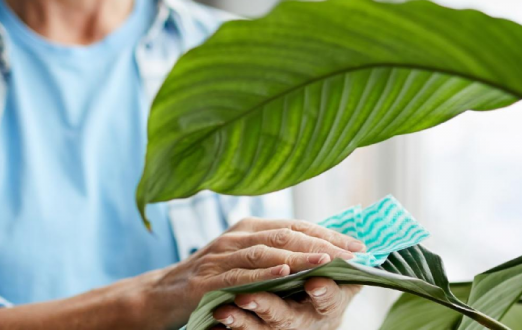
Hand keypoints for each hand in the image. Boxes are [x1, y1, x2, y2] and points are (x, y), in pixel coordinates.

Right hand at [140, 217, 365, 328]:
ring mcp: (221, 254)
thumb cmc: (209, 278)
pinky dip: (265, 272)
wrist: (161, 295)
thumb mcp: (243, 258)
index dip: (329, 232)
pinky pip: (241, 273)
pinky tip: (287, 273)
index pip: (296, 225)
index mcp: (249, 227)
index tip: (359, 244)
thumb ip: (274, 252)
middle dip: (323, 241)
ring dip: (300, 254)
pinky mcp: (209, 278)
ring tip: (328, 259)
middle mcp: (237, 235)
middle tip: (353, 252)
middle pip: (286, 233)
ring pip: (267, 250)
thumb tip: (319, 252)